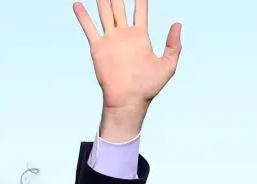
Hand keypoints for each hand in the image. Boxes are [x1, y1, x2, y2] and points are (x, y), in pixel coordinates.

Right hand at [73, 0, 181, 140]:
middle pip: (119, 8)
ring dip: (103, 1)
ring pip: (105, 13)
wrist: (129, 100)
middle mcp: (124, 35)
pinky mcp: (98, 47)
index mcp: (140, 37)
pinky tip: (78, 4)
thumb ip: (173, 44)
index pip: (140, 11)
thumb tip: (177, 24)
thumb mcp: (168, 65)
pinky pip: (90, 28)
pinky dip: (83, 16)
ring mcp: (110, 40)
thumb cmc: (149, 87)